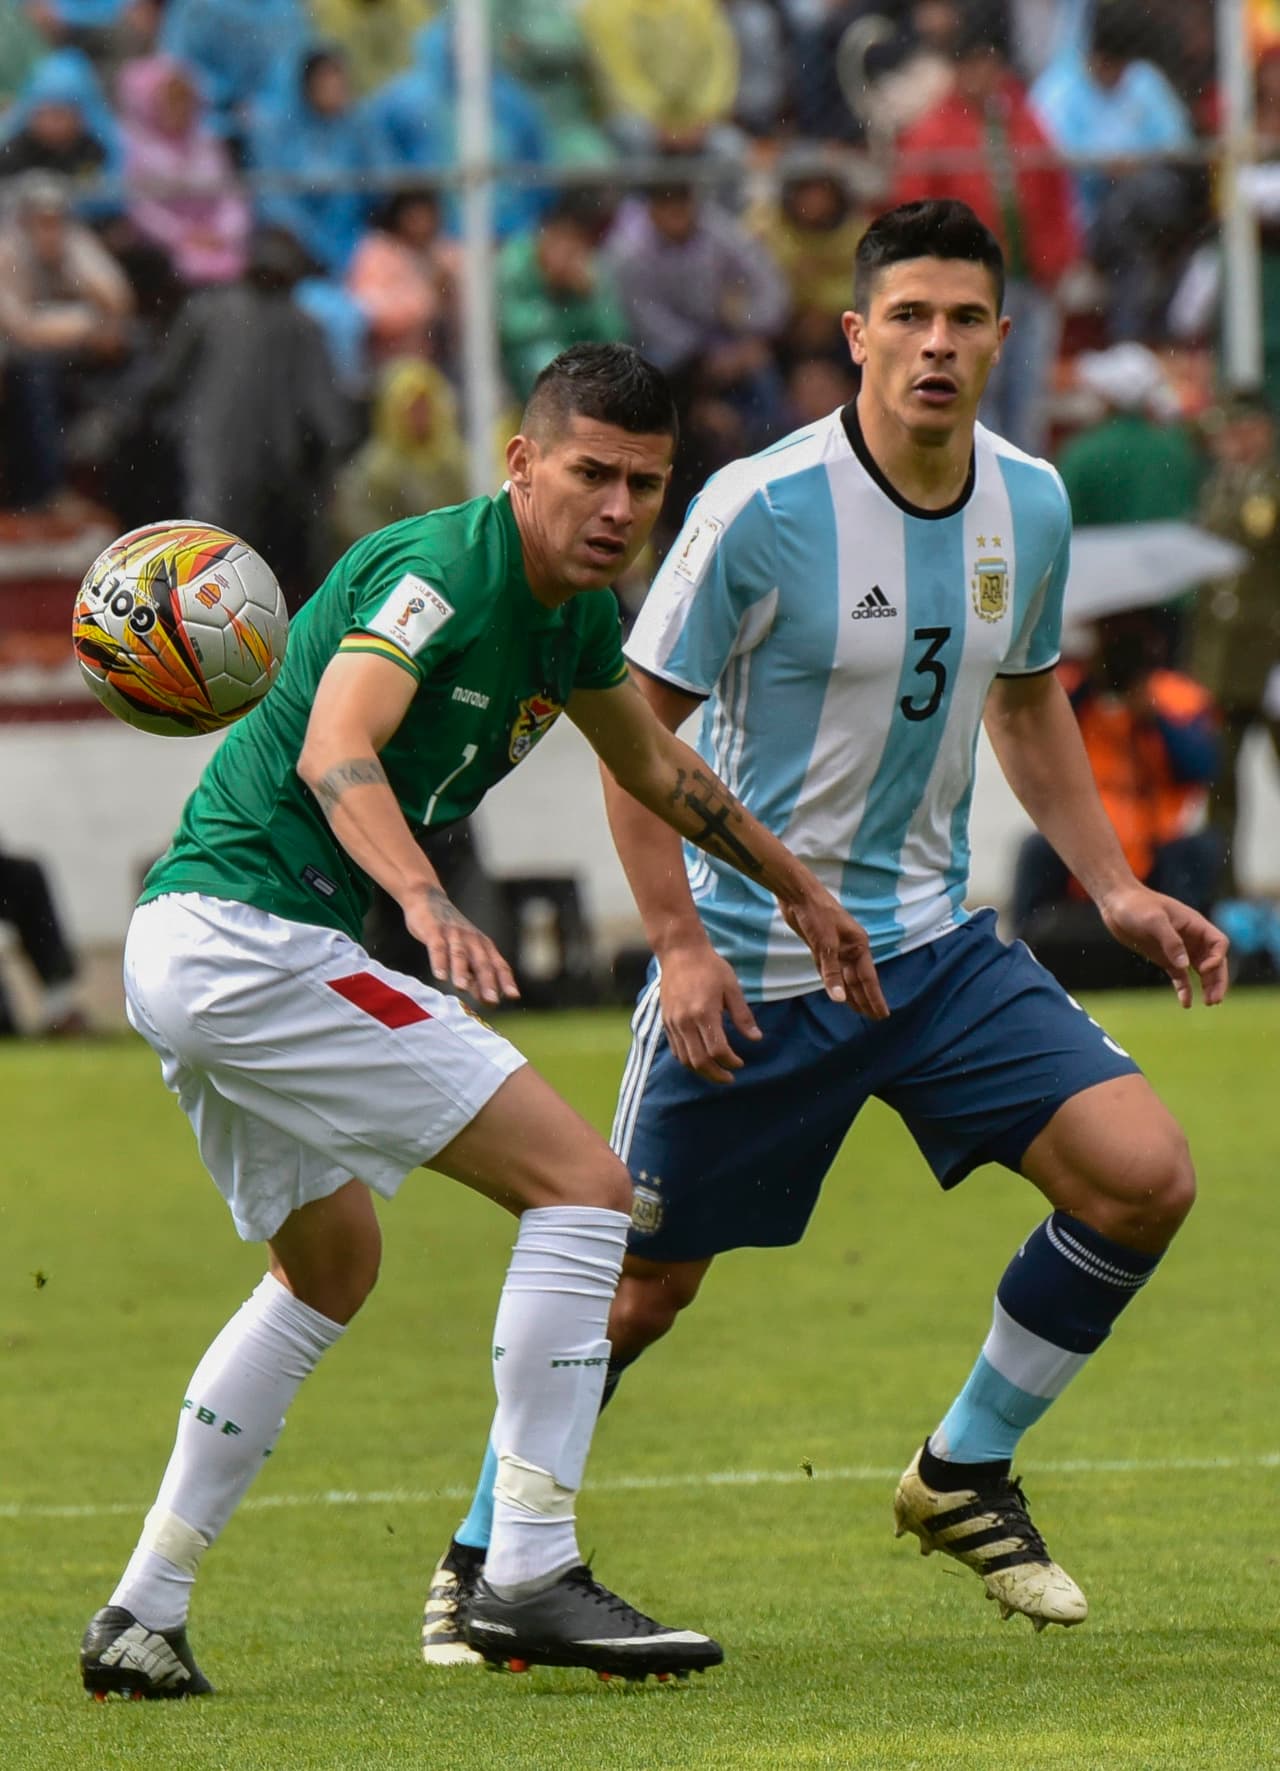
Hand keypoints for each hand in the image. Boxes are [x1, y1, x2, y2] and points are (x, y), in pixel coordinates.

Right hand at [402, 885, 519, 1005]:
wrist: (428, 899)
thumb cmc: (450, 933)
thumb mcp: (465, 954)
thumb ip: (475, 975)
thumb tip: (485, 999)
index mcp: (483, 946)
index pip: (499, 965)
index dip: (506, 981)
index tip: (514, 996)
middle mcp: (472, 940)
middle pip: (482, 962)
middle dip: (488, 982)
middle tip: (492, 1000)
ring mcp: (454, 935)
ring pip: (460, 955)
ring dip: (461, 972)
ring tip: (461, 988)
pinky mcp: (434, 931)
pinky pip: (438, 947)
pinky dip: (439, 961)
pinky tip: (439, 975)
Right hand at [658, 942, 762, 1083]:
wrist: (680, 952)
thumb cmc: (710, 967)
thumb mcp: (732, 988)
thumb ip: (743, 1016)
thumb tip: (756, 1039)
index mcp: (704, 1012)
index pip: (717, 1049)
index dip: (730, 1061)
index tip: (740, 1063)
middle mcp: (685, 1021)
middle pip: (699, 1061)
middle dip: (716, 1074)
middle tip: (729, 1078)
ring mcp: (673, 1022)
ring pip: (685, 1059)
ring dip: (701, 1071)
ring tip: (716, 1072)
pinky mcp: (666, 1021)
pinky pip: (676, 1049)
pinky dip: (688, 1060)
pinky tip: (700, 1059)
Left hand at [779, 890, 888, 1019]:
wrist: (798, 894)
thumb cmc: (817, 914)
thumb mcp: (825, 945)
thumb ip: (832, 973)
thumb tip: (839, 999)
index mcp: (859, 945)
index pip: (869, 978)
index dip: (875, 998)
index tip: (883, 1015)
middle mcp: (850, 948)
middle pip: (859, 980)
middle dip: (866, 999)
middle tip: (874, 1019)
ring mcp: (836, 948)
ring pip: (845, 977)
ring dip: (851, 994)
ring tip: (860, 1011)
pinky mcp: (820, 947)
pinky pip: (830, 971)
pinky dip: (835, 983)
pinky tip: (839, 993)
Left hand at [1098, 883, 1229, 1007]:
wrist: (1116, 904)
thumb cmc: (1137, 906)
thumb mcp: (1154, 920)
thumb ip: (1171, 941)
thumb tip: (1185, 965)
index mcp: (1195, 925)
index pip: (1218, 943)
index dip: (1217, 958)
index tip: (1202, 969)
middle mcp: (1192, 938)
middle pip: (1214, 961)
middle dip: (1217, 979)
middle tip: (1216, 1000)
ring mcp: (1179, 949)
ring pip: (1201, 971)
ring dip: (1207, 986)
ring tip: (1209, 1003)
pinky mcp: (1166, 958)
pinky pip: (1181, 977)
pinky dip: (1185, 989)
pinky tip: (1185, 1003)